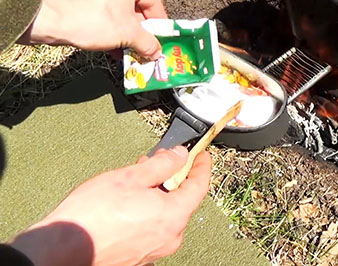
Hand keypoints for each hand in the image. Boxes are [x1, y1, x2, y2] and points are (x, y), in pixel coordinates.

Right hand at [9, 146, 211, 265]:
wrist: (62, 248)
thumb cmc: (92, 215)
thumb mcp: (132, 176)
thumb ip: (162, 164)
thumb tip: (180, 156)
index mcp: (174, 216)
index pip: (199, 186)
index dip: (201, 166)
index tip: (201, 155)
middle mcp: (170, 237)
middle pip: (182, 201)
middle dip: (173, 178)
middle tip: (159, 161)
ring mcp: (155, 250)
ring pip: (165, 215)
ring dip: (158, 195)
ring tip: (137, 180)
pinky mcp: (138, 256)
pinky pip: (152, 228)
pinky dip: (147, 212)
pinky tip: (128, 203)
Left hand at [19, 0, 167, 59]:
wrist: (48, 19)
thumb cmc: (89, 20)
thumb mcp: (126, 35)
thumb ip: (147, 43)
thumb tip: (156, 52)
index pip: (153, 0)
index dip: (160, 22)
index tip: (162, 37)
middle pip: (135, 4)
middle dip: (140, 29)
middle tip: (145, 45)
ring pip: (119, 7)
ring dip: (125, 29)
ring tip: (127, 48)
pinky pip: (104, 6)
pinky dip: (110, 23)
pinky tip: (111, 42)